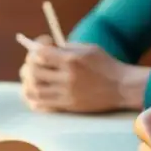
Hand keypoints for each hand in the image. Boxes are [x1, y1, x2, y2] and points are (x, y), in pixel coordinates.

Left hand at [18, 35, 148, 112]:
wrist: (122, 87)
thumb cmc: (106, 65)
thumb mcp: (88, 49)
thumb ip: (66, 48)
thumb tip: (43, 49)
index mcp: (72, 60)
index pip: (40, 53)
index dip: (36, 46)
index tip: (44, 44)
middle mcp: (67, 78)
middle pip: (33, 72)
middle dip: (29, 64)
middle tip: (34, 62)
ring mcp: (67, 94)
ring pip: (33, 90)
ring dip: (28, 82)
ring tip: (32, 77)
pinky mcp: (68, 106)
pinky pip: (41, 105)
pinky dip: (33, 98)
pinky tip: (37, 92)